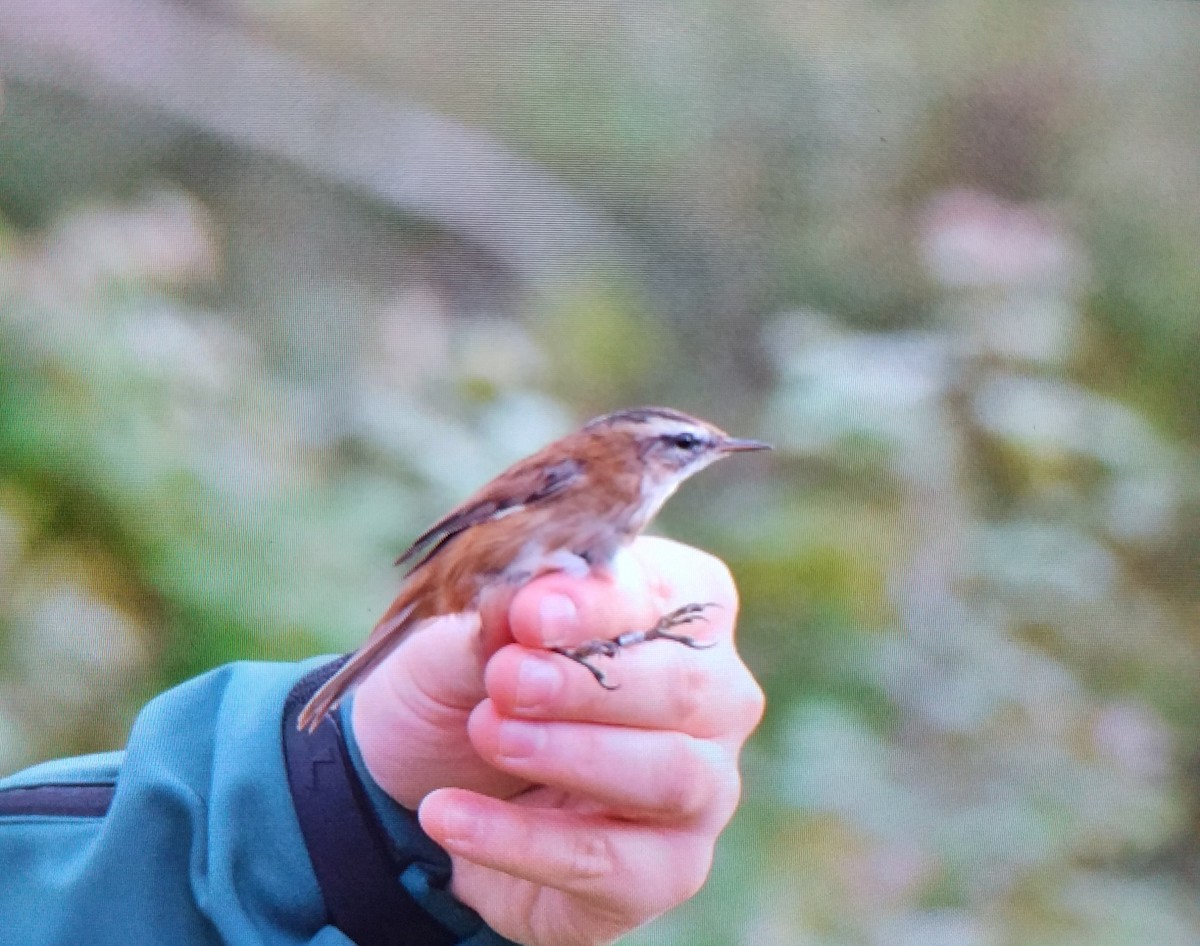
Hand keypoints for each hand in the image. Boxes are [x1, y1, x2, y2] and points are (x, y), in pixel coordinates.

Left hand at [353, 536, 764, 945]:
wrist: (427, 787)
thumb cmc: (469, 685)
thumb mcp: (459, 639)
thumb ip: (494, 618)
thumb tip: (520, 599)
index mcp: (682, 608)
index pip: (664, 596)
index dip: (598, 604)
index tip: (528, 612)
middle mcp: (715, 696)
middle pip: (686, 686)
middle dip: (590, 683)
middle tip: (505, 680)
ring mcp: (705, 788)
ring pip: (670, 774)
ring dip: (572, 754)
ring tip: (485, 735)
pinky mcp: (668, 871)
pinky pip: (606, 861)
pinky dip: (521, 840)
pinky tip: (449, 816)